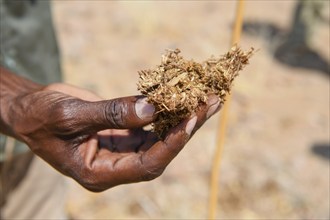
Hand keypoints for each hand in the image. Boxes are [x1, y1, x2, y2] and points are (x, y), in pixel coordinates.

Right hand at [0, 68, 220, 191]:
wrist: (31, 112)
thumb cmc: (41, 118)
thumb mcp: (72, 115)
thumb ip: (112, 113)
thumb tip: (154, 108)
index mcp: (99, 173)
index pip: (147, 165)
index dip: (171, 144)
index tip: (192, 120)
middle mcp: (116, 165)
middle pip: (161, 152)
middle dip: (187, 129)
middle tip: (210, 104)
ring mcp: (121, 150)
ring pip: (160, 139)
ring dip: (183, 119)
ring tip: (206, 98)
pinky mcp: (123, 134)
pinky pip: (150, 125)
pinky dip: (167, 112)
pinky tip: (182, 97)